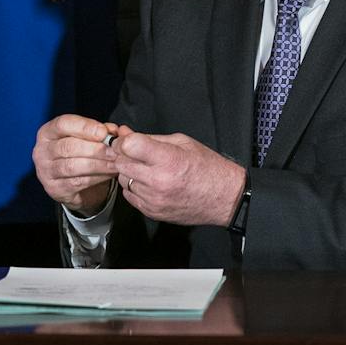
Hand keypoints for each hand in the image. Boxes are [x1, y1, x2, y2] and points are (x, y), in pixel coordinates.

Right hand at [33, 114, 120, 215]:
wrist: (73, 185)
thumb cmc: (79, 154)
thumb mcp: (88, 138)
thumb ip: (100, 131)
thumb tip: (114, 131)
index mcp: (48, 132)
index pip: (62, 124)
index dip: (84, 127)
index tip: (104, 132)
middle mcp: (41, 151)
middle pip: (68, 146)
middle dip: (95, 148)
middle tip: (115, 151)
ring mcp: (45, 171)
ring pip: (72, 166)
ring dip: (98, 164)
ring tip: (115, 163)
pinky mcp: (54, 189)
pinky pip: (77, 182)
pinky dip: (97, 177)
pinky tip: (109, 174)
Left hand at [113, 130, 246, 227]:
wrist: (224, 197)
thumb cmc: (207, 168)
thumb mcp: (182, 142)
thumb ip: (150, 138)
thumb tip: (125, 132)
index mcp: (168, 159)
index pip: (129, 146)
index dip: (125, 141)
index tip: (128, 140)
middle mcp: (158, 181)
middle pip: (121, 162)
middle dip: (124, 154)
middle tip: (135, 152)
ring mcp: (154, 199)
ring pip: (122, 179)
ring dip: (129, 171)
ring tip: (146, 168)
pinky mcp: (152, 212)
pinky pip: (129, 195)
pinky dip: (134, 187)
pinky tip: (148, 182)